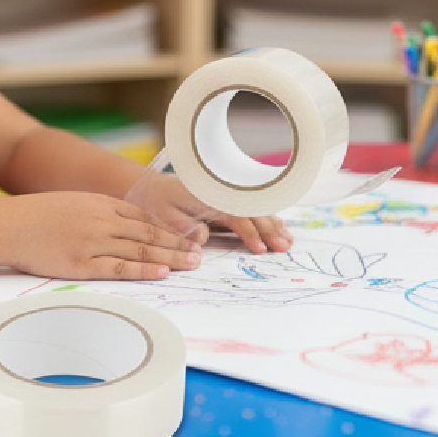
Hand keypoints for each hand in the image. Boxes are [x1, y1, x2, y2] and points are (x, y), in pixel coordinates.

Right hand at [5, 191, 202, 280]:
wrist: (10, 225)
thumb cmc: (39, 216)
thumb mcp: (76, 204)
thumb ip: (102, 213)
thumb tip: (127, 227)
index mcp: (102, 204)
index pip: (145, 217)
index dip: (170, 228)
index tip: (188, 236)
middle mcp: (103, 220)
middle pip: (150, 232)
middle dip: (178, 243)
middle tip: (200, 252)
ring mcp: (94, 242)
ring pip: (141, 249)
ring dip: (170, 256)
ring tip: (192, 263)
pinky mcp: (82, 263)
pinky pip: (120, 267)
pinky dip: (143, 269)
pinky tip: (162, 271)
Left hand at [124, 172, 292, 255]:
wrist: (150, 187)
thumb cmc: (156, 202)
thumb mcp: (163, 215)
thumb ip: (183, 227)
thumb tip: (203, 239)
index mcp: (208, 198)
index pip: (236, 216)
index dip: (250, 233)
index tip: (260, 249)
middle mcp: (221, 194)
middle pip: (252, 211)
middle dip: (270, 229)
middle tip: (283, 247)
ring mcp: (227, 196)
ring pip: (256, 209)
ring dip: (273, 224)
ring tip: (287, 242)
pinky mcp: (228, 200)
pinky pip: (252, 208)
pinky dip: (268, 218)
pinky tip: (280, 228)